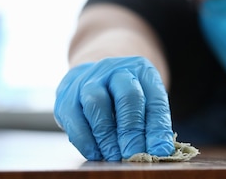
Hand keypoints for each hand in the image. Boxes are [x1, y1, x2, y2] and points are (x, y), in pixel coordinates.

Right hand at [54, 56, 173, 160]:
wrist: (93, 76)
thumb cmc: (126, 95)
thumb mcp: (145, 101)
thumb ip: (153, 123)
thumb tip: (158, 151)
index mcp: (142, 70)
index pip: (155, 100)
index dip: (157, 129)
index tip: (159, 152)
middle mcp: (116, 70)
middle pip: (128, 97)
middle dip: (132, 131)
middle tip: (135, 155)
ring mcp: (89, 80)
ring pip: (97, 103)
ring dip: (107, 136)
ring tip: (115, 156)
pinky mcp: (67, 95)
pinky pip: (73, 117)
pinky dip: (85, 139)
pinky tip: (95, 154)